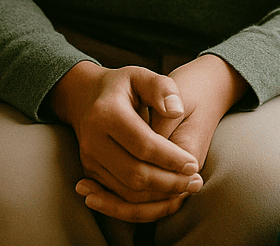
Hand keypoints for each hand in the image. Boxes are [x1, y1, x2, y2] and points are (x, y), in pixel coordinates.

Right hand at [73, 54, 247, 222]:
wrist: (86, 97)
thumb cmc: (123, 85)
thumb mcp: (141, 75)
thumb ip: (161, 88)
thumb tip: (177, 110)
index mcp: (107, 113)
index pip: (143, 144)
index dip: (170, 158)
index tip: (193, 163)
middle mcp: (93, 141)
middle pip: (134, 174)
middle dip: (168, 182)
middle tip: (194, 182)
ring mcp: (89, 160)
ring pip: (126, 191)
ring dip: (158, 196)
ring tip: (185, 189)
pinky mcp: (91, 173)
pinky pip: (118, 197)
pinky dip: (143, 203)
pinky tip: (166, 198)